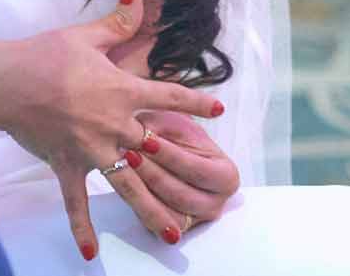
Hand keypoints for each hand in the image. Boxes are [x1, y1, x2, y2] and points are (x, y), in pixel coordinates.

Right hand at [0, 0, 223, 260]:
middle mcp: (115, 125)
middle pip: (157, 150)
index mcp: (123, 91)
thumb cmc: (46, 55)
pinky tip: (91, 253)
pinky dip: (83, 227)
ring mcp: (92, 150)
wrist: (7, 80)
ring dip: (152, 210)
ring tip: (174, 233)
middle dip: (183, 170)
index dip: (195, 102)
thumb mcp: (86, 36)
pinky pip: (76, 201)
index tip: (218, 111)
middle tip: (208, 193)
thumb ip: (119, 23)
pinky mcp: (67, 165)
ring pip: (130, 185)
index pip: (168, 96)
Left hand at [121, 109, 241, 236]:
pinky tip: (124, 182)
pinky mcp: (174, 228)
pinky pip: (155, 224)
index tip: (147, 140)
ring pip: (167, 213)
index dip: (171, 156)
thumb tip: (145, 131)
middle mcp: (216, 202)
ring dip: (143, 189)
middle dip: (153, 174)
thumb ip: (166, 127)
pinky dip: (138, 203)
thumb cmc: (176, 135)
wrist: (168, 150)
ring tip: (123, 165)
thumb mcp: (174, 122)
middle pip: (182, 195)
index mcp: (226, 176)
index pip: (198, 169)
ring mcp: (195, 219)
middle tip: (129, 154)